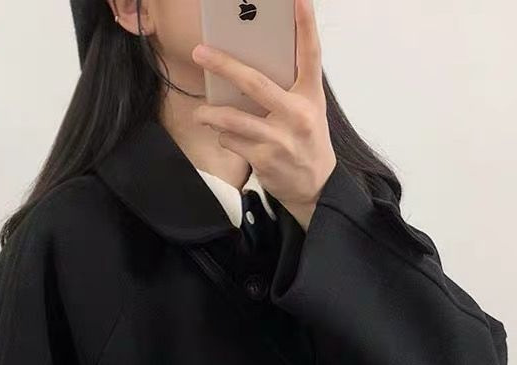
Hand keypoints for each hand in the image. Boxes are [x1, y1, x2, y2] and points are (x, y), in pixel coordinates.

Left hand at [191, 0, 336, 230]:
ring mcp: (279, 138)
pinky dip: (225, 138)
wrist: (315, 187)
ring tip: (201, 113)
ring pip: (233, 118)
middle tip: (200, 52)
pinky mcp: (263, 159)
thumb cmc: (306, 142)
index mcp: (310, 96)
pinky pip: (231, 141)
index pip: (310, 54)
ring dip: (211, 114)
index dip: (306, 25)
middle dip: (223, 65)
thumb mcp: (308, 111)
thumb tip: (246, 71)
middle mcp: (296, 114)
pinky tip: (228, 138)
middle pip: (254, 82)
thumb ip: (286, 89)